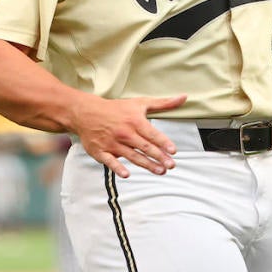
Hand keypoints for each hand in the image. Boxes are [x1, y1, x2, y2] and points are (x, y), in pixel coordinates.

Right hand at [68, 94, 186, 177]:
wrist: (87, 112)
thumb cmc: (116, 109)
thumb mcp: (140, 103)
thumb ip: (163, 103)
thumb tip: (183, 97)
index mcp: (134, 121)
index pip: (152, 133)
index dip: (163, 142)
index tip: (173, 151)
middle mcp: (125, 133)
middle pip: (144, 147)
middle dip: (159, 157)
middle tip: (171, 165)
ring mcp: (112, 143)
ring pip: (132, 156)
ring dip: (146, 165)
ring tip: (160, 171)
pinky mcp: (101, 151)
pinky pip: (110, 161)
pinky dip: (117, 168)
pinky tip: (126, 174)